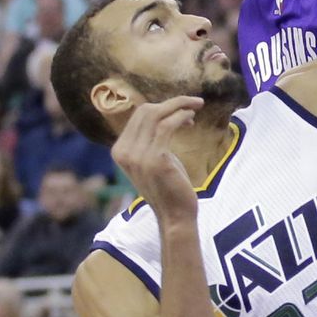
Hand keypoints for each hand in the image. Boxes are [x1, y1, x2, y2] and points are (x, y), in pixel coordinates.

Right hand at [111, 97, 204, 221]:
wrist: (174, 215)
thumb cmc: (168, 185)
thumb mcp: (152, 159)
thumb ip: (149, 139)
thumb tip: (161, 111)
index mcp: (120, 151)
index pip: (138, 115)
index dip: (161, 107)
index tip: (181, 110)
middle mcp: (124, 152)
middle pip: (146, 111)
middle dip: (172, 102)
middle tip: (193, 103)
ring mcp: (137, 155)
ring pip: (157, 114)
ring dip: (180, 105)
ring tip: (197, 106)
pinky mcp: (155, 158)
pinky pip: (167, 125)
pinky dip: (181, 116)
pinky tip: (191, 118)